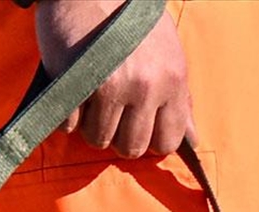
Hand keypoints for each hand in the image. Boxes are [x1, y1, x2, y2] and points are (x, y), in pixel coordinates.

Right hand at [35, 0, 196, 157]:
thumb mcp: (167, 53)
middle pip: (131, 146)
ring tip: (91, 101)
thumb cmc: (130, 18)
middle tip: (111, 116)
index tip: (138, 129)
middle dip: (118, 138)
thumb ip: (179, 98)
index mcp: (172, 80)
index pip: (167, 141)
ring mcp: (109, 84)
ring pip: (98, 138)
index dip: (150, 140)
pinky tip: (73, 94)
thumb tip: (192, 139)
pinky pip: (68, 124)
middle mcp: (145, 86)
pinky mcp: (74, 81)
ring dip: (91, 126)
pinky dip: (66, 116)